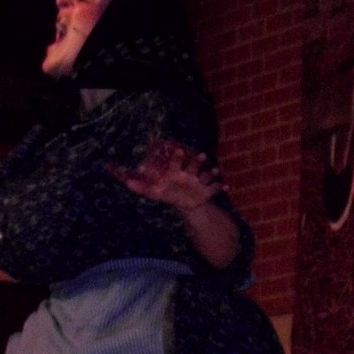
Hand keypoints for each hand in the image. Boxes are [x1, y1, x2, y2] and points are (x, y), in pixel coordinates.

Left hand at [108, 138, 225, 211]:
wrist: (186, 203)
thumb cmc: (169, 194)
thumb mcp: (155, 193)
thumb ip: (142, 188)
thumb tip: (126, 183)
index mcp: (177, 172)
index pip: (176, 162)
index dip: (177, 158)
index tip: (179, 150)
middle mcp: (189, 174)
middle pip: (194, 165)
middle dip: (198, 161)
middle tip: (202, 155)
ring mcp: (199, 181)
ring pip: (206, 174)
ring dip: (211, 172)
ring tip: (214, 170)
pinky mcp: (207, 191)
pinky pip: (216, 188)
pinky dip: (222, 187)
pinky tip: (227, 187)